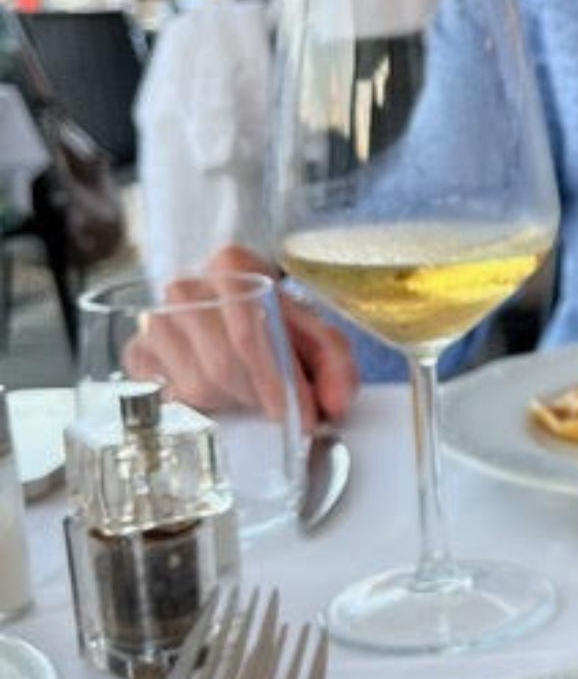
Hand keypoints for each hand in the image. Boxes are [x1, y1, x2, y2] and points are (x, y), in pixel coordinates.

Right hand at [125, 245, 358, 425]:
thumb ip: (337, 365)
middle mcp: (187, 286)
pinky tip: (220, 391)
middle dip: (260, 396)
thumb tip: (335, 403)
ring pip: (195, 384)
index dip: (278, 381)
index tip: (301, 413)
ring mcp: (156, 318)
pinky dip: (198, 404)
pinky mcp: (138, 350)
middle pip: (222, 362)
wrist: (243, 311)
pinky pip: (166, 393)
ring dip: (233, 402)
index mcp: (231, 265)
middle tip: (280, 408)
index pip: (250, 332)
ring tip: (253, 392)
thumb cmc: (280, 323)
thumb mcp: (320, 335)